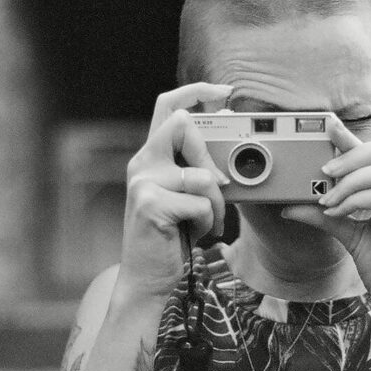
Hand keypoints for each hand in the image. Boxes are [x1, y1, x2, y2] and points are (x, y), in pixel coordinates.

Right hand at [116, 83, 231, 298]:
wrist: (146, 279)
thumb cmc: (171, 237)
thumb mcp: (186, 195)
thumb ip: (198, 167)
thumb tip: (228, 137)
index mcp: (152, 157)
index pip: (168, 106)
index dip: (197, 91)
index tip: (225, 93)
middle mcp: (142, 163)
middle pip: (182, 125)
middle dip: (210, 154)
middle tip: (220, 184)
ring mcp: (142, 183)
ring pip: (201, 174)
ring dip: (216, 204)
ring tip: (207, 222)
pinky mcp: (149, 204)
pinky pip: (200, 203)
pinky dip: (207, 222)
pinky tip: (193, 234)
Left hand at [281, 121, 370, 324]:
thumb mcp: (349, 235)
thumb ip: (326, 216)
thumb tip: (290, 205)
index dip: (357, 136)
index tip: (328, 127)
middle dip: (354, 153)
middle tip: (324, 171)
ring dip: (351, 179)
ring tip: (328, 199)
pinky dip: (356, 200)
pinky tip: (339, 212)